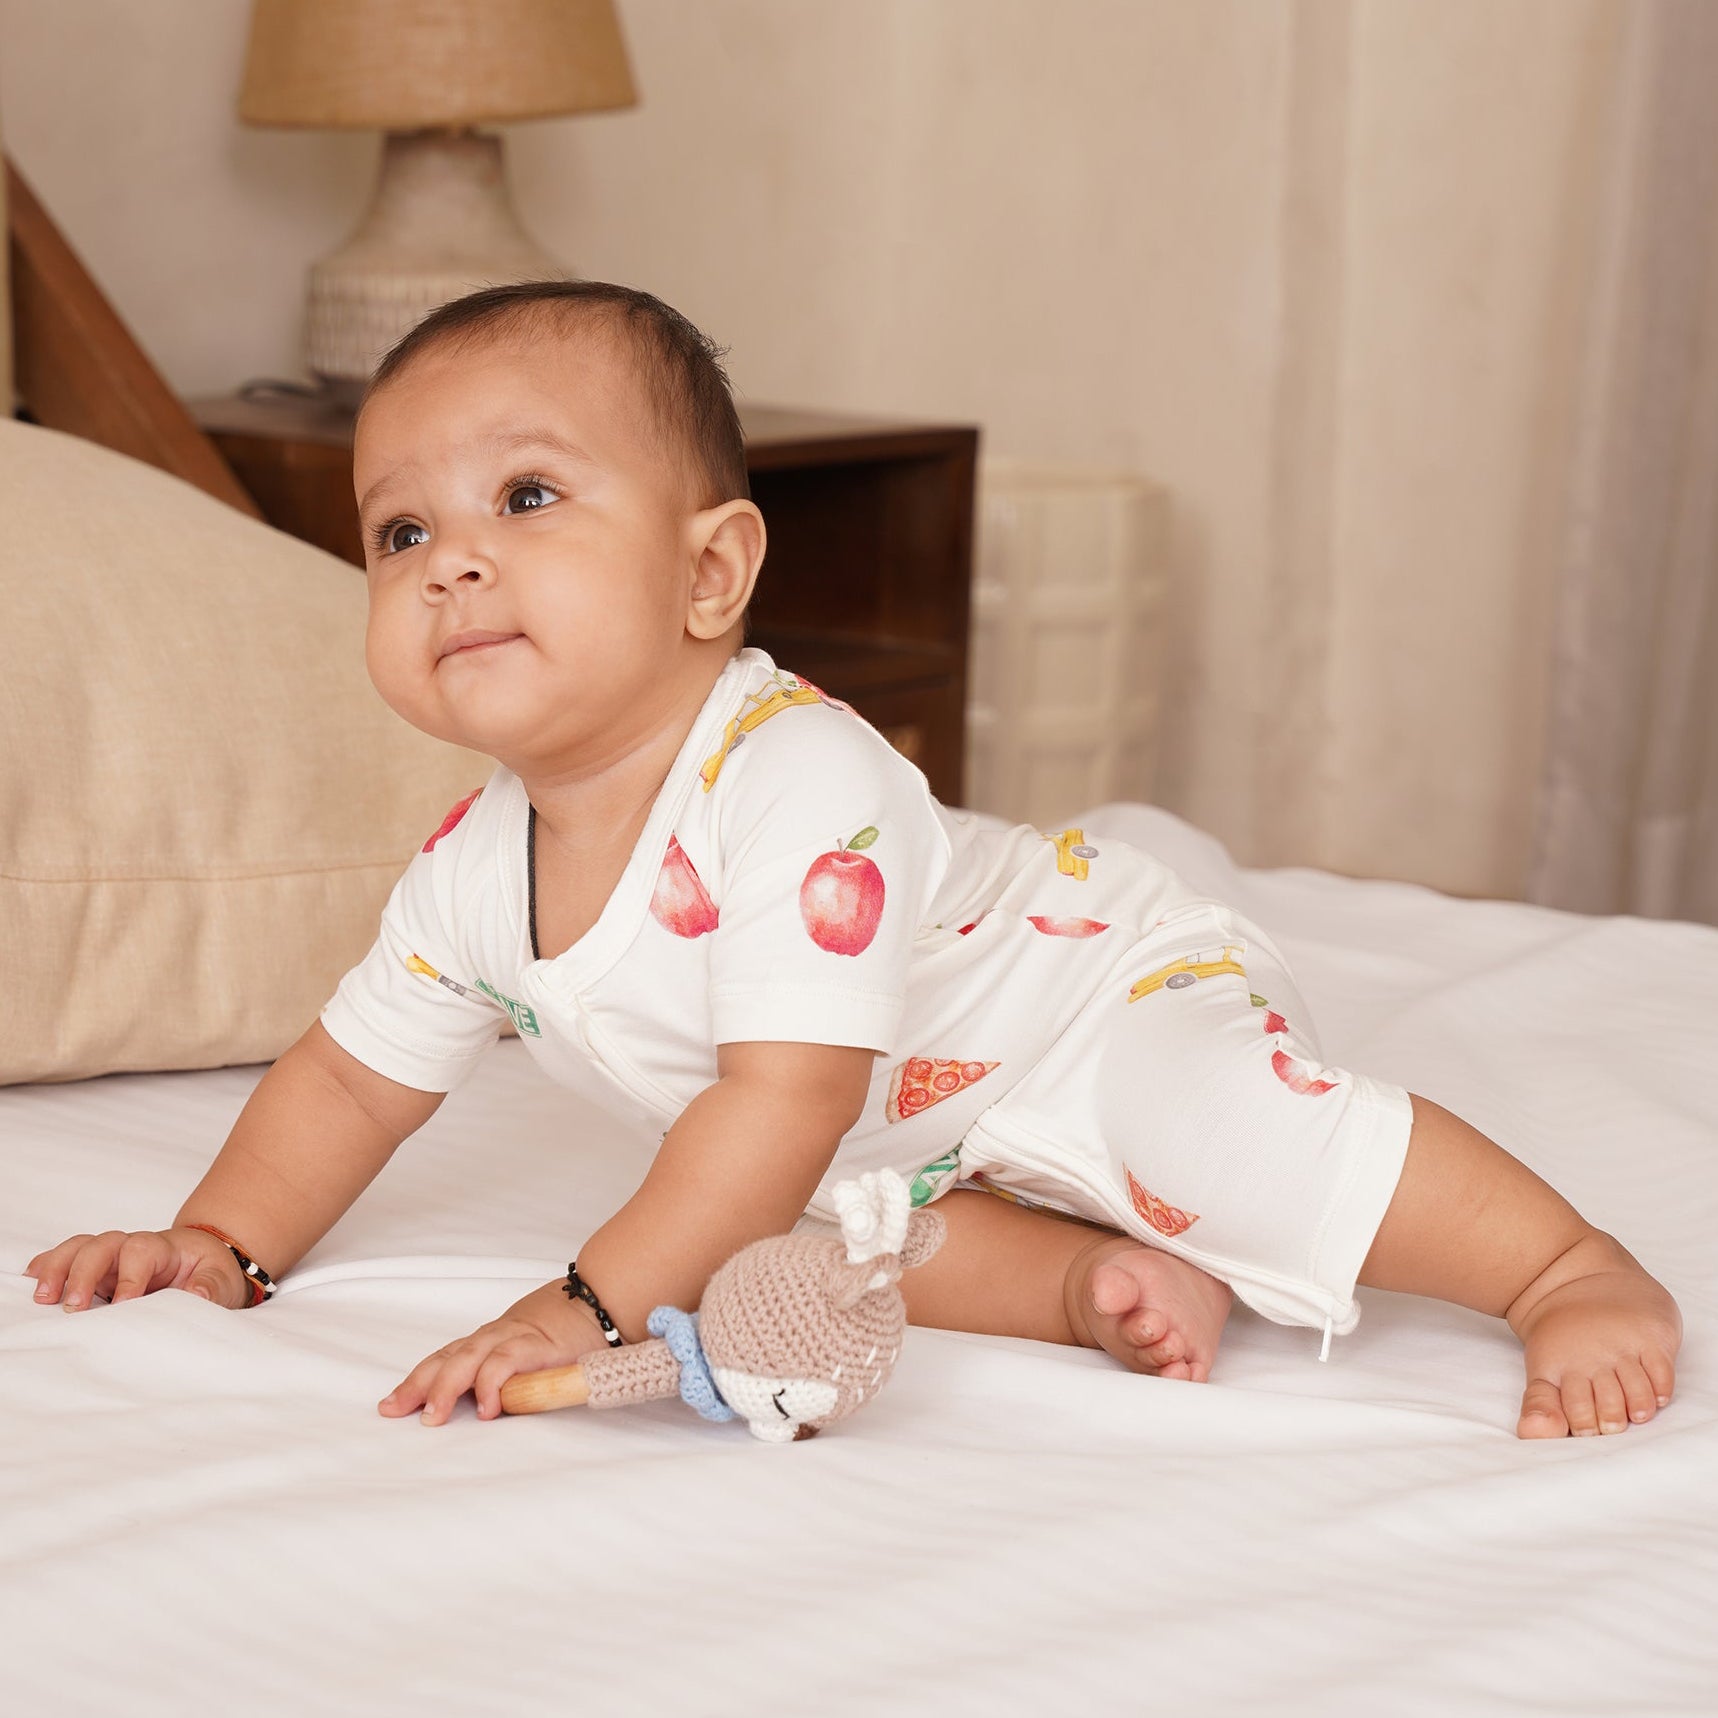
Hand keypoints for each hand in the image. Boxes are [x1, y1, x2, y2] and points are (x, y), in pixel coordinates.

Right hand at [25, 1226, 247, 1310]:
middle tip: (73, 1307)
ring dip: (57, 1268)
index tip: (123, 1304)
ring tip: (43, 1297)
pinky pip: (67, 1258)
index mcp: (164, 1247)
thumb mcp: (222, 1279)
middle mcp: (131, 1246)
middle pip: (102, 1245)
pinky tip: (30, 1280)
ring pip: (79, 1248)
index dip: (129, 1276)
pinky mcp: (95, 1271)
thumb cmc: (209, 1272)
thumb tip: (197, 1294)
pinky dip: (47, 1266)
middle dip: (84, 1272)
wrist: (202, 1264)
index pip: (141, 1252)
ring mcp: (110, 1258)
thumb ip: (212, 1287)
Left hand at [380, 1279, 606, 1425]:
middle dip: (418, 1385)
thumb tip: (480, 1410)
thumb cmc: (564, 1333)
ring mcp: (513, 1339)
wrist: (597, 1299)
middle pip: (447, 1359)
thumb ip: (504, 1378)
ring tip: (432, 1417)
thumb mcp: (526, 1356)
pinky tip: (487, 1409)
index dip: (416, 1381)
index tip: (390, 1405)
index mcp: (488, 1342)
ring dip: (447, 1388)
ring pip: (468, 1360)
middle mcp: (493, 1338)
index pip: (444, 1359)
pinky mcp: (537, 1346)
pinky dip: (492, 1384)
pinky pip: (506, 1363)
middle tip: (394, 1410)